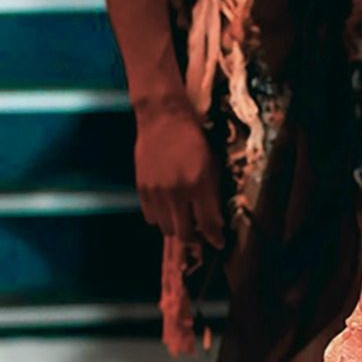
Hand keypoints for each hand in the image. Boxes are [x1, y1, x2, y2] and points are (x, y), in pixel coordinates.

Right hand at [134, 99, 223, 246]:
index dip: (215, 238)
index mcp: (199, 183)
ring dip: (178, 228)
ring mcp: (158, 191)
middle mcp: (177, 191)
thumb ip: (213, 195)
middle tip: (201, 237)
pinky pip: (151, 217)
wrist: (163, 118)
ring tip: (184, 220)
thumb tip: (216, 221)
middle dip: (195, 240)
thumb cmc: (193, 139)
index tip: (218, 243)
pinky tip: (169, 209)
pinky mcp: (142, 189)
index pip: (209, 223)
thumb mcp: (212, 165)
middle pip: (185, 233)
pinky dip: (161, 218)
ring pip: (167, 228)